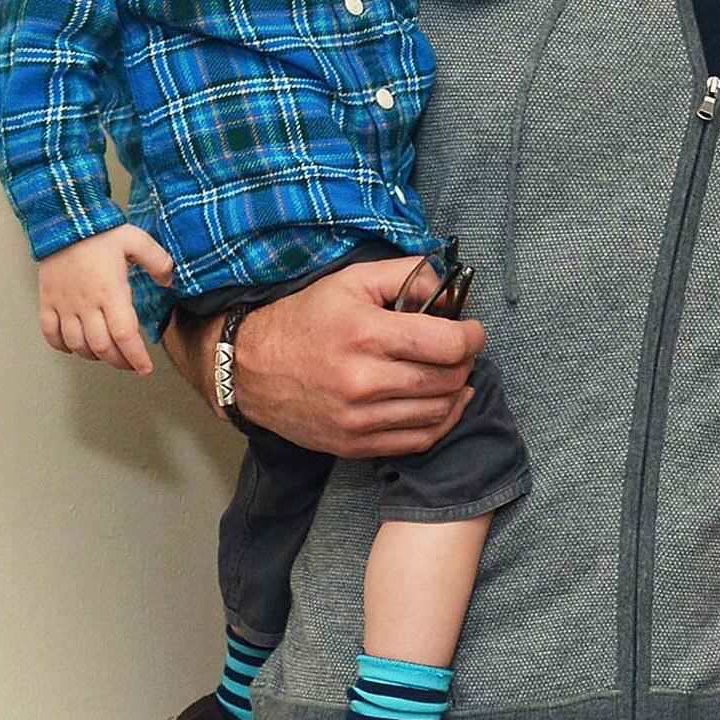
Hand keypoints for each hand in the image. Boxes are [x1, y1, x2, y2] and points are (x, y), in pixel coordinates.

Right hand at [37, 224, 175, 373]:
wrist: (61, 220)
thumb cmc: (99, 231)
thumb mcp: (137, 240)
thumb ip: (158, 261)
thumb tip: (169, 281)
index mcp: (110, 291)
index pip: (124, 335)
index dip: (135, 357)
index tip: (145, 368)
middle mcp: (85, 303)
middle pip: (102, 346)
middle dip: (119, 361)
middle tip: (131, 364)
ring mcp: (64, 304)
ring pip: (76, 344)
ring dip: (94, 356)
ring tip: (108, 355)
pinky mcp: (47, 301)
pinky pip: (49, 333)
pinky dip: (62, 346)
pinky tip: (75, 347)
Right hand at [164, 255, 480, 455]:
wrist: (247, 368)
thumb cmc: (305, 319)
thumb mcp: (352, 280)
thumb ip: (407, 276)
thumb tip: (452, 292)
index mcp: (365, 334)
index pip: (450, 344)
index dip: (472, 335)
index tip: (469, 330)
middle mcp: (363, 380)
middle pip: (449, 378)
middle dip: (463, 361)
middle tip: (456, 350)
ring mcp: (358, 419)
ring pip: (440, 410)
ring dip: (455, 390)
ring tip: (446, 372)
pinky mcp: (354, 444)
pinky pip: (420, 440)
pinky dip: (442, 421)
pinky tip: (442, 402)